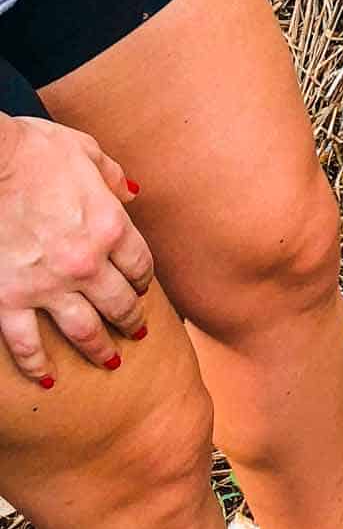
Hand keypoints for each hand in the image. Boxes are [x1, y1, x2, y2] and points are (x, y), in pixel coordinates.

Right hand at [0, 117, 152, 382]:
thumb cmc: (34, 150)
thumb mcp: (86, 152)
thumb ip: (112, 177)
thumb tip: (132, 192)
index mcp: (109, 225)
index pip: (140, 264)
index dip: (143, 279)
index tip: (141, 288)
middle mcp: (86, 263)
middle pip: (119, 303)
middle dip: (131, 321)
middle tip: (137, 333)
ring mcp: (47, 286)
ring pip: (83, 330)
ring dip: (99, 349)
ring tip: (110, 362)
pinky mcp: (9, 300)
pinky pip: (26, 343)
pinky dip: (36, 365)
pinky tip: (46, 379)